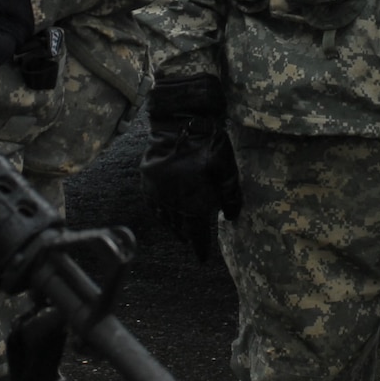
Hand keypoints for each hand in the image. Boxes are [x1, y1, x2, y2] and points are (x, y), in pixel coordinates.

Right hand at [139, 75, 240, 260]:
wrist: (181, 122)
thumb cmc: (209, 145)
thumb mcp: (228, 170)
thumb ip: (231, 196)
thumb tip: (231, 218)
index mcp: (193, 203)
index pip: (197, 233)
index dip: (200, 247)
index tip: (201, 258)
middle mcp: (173, 202)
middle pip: (179, 227)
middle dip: (186, 237)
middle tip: (191, 243)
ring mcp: (157, 192)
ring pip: (164, 218)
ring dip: (172, 227)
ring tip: (178, 233)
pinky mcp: (147, 179)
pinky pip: (151, 204)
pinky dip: (158, 212)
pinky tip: (162, 213)